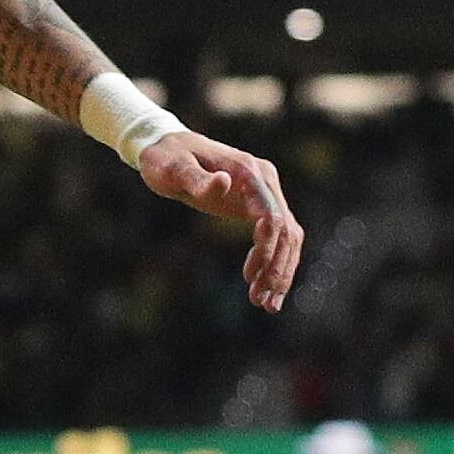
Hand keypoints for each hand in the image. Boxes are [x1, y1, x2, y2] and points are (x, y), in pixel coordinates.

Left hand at [142, 125, 306, 310]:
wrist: (166, 148)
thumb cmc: (165, 159)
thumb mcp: (172, 169)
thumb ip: (196, 178)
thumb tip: (224, 182)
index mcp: (248, 171)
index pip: (271, 215)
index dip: (266, 248)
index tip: (251, 276)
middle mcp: (264, 180)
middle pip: (286, 231)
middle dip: (277, 269)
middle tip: (262, 302)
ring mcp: (265, 192)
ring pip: (288, 237)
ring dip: (281, 272)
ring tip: (266, 304)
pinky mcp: (259, 205)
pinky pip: (278, 236)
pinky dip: (275, 262)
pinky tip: (263, 287)